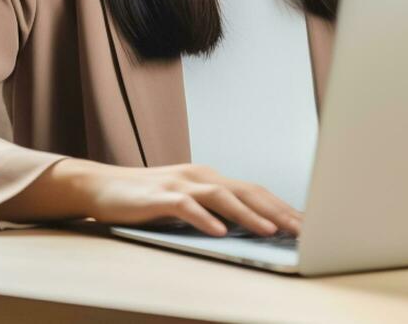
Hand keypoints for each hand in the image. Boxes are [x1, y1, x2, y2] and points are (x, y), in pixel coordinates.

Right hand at [25, 158, 302, 236]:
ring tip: (270, 231)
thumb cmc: (147, 198)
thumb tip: (250, 227)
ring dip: (249, 215)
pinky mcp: (160, 197)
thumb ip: (214, 209)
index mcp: (210, 177)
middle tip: (301, 230)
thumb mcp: (186, 201)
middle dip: (277, 211)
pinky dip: (205, 220)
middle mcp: (200, 176)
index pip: (254, 191)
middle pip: (246, 191)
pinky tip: (219, 232)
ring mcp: (180, 184)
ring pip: (222, 198)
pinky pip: (187, 208)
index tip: (305, 223)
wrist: (102, 186)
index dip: (281, 206)